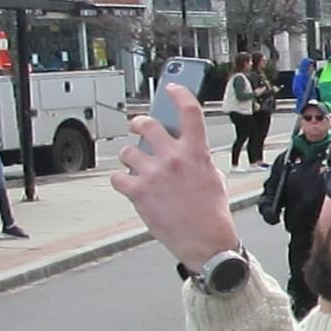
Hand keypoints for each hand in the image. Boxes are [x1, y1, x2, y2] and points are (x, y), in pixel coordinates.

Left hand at [110, 87, 237, 268]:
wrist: (206, 242)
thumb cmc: (212, 214)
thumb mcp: (213, 177)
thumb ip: (196, 157)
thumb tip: (180, 146)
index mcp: (196, 152)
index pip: (189, 111)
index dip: (178, 93)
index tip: (170, 88)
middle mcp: (173, 158)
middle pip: (147, 125)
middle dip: (139, 123)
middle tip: (138, 126)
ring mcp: (154, 174)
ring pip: (127, 152)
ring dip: (130, 158)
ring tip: (136, 167)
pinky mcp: (138, 192)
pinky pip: (117, 177)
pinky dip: (120, 181)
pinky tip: (129, 185)